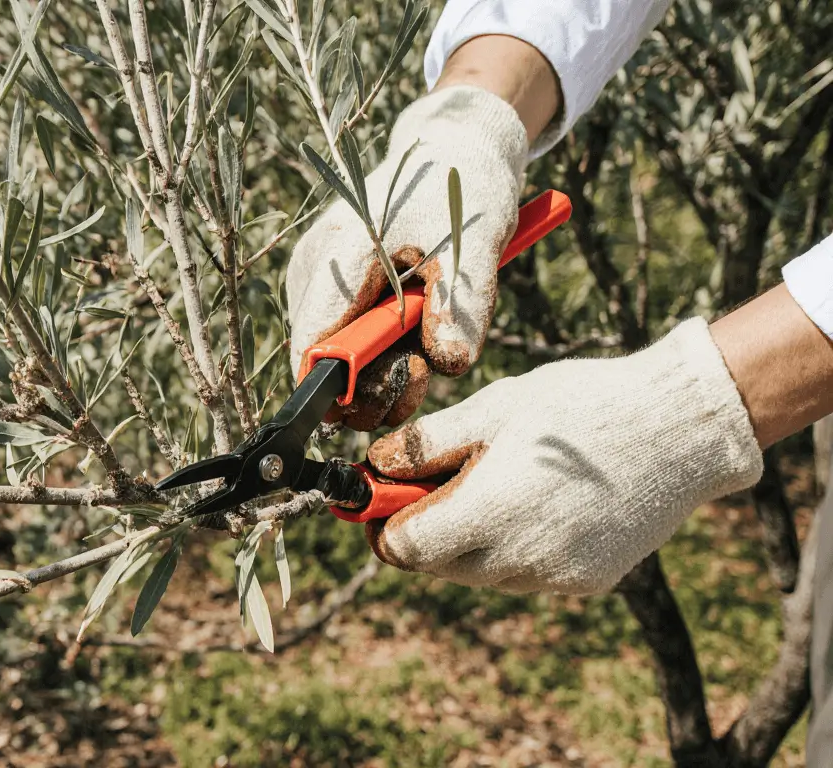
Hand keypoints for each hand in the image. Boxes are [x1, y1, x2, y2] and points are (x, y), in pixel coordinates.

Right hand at [286, 85, 528, 428]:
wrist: (448, 149)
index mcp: (339, 258)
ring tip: (425, 341)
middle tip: (425, 370)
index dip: (345, 391)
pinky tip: (410, 325)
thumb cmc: (460, 192)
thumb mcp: (475, 246)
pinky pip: (342, 335)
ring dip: (379, 367)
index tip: (400, 386)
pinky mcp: (325, 285)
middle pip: (320, 362)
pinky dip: (376, 346)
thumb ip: (461, 305)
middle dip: (373, 384)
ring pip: (333, 353)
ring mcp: (314, 279)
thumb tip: (448, 364)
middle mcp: (312, 273)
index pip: (312, 350)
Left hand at [363, 319, 763, 594]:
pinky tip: (535, 502)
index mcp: (490, 514)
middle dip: (422, 527)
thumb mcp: (494, 408)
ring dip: (467, 540)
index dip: (382, 521)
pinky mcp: (587, 581)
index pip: (403, 548)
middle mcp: (520, 559)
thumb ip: (427, 444)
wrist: (681, 428)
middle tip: (430, 480)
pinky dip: (513, 548)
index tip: (379, 493)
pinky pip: (525, 574)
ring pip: (480, 573)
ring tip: (491, 482)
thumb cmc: (583, 405)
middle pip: (437, 564)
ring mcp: (556, 576)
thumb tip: (375, 465)